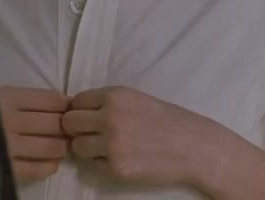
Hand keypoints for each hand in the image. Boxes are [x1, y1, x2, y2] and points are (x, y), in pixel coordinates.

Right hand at [0, 85, 70, 182]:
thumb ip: (20, 98)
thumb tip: (60, 103)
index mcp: (7, 96)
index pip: (51, 100)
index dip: (65, 105)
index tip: (68, 110)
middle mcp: (9, 120)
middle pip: (55, 124)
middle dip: (66, 128)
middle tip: (68, 130)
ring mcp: (6, 145)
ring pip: (50, 147)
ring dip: (61, 147)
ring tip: (60, 147)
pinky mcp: (3, 166)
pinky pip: (35, 170)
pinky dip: (48, 167)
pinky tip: (50, 164)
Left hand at [62, 86, 212, 186]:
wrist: (195, 148)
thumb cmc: (169, 121)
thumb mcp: (137, 99)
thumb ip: (109, 103)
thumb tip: (77, 110)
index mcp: (115, 96)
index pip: (76, 101)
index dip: (81, 110)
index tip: (91, 117)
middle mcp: (110, 118)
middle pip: (68, 123)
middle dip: (78, 129)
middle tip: (94, 134)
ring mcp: (112, 145)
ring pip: (76, 147)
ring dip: (87, 148)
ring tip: (107, 148)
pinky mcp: (116, 169)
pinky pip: (93, 166)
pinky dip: (102, 164)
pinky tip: (121, 159)